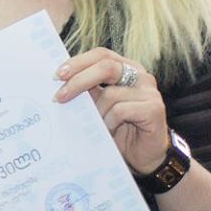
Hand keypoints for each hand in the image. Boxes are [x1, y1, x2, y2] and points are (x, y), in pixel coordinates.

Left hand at [56, 48, 167, 174]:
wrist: (144, 155)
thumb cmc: (121, 129)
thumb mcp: (100, 106)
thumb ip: (88, 91)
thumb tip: (61, 82)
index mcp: (126, 68)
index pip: (101, 55)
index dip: (78, 62)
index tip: (57, 76)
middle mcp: (140, 75)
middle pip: (105, 66)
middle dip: (78, 80)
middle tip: (59, 96)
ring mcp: (149, 91)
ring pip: (111, 94)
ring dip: (97, 113)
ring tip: (97, 126)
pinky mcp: (154, 108)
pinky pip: (120, 111)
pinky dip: (109, 123)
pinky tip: (109, 132)